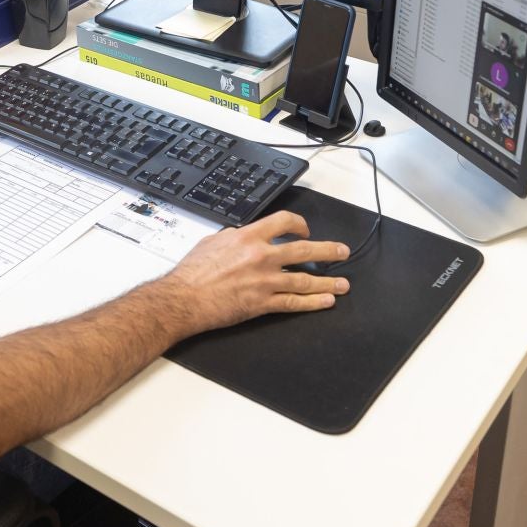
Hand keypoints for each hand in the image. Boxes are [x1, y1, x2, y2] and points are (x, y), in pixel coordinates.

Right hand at [159, 211, 349, 334]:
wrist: (183, 298)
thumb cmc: (192, 272)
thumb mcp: (212, 241)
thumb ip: (233, 237)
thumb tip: (243, 235)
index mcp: (248, 237)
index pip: (284, 222)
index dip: (300, 224)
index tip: (305, 230)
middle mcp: (261, 256)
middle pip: (304, 251)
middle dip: (328, 251)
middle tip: (342, 252)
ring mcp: (264, 281)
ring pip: (305, 280)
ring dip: (327, 282)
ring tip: (343, 284)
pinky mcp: (262, 304)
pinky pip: (293, 303)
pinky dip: (312, 302)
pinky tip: (326, 301)